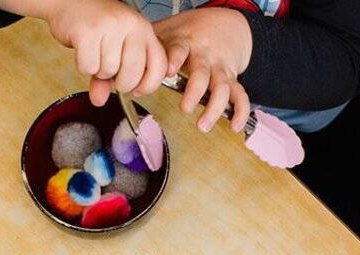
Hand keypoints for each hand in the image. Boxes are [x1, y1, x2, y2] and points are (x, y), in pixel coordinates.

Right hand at [43, 0, 167, 105]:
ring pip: (108, 71)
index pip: (159, 65)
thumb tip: (99, 100)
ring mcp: (110, 27)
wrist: (70, 1)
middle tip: (110, 72)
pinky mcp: (88, 31)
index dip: (149, 84)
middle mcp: (131, 25)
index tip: (138, 89)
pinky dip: (83, 65)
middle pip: (132, 75)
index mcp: (144, 29)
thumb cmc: (96, 25)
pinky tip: (83, 51)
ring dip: (98, 70)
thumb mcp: (113, 47)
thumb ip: (110, 76)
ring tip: (95, 54)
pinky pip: (89, 66)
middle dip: (119, 83)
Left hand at [154, 8, 252, 132]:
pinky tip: (234, 127)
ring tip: (202, 125)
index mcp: (185, 43)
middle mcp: (204, 56)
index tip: (170, 70)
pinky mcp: (232, 78)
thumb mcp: (169, 30)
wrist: (226, 22)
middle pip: (202, 73)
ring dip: (214, 108)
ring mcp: (219, 68)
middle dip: (195, 92)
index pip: (180, 49)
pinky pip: (239, 94)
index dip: (175, 59)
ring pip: (221, 87)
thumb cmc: (190, 31)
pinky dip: (239, 111)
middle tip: (185, 108)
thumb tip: (120, 64)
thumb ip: (149, 45)